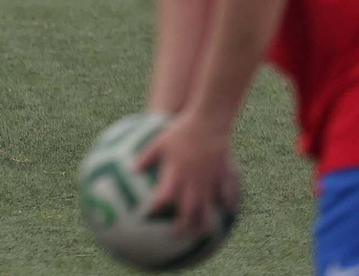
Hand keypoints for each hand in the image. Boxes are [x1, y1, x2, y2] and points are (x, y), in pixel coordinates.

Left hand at [136, 111, 239, 239]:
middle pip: (188, 212)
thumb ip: (145, 158)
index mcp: (176, 175)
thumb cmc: (181, 130)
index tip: (148, 217)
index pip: (163, 199)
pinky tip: (227, 213)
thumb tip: (131, 170)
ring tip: (201, 234)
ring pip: (208, 209)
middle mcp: (193, 182)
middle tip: (177, 236)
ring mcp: (209, 181)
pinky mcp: (223, 176)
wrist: (208, 121)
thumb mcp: (158, 142)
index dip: (155, 210)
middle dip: (183, 227)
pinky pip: (227, 196)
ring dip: (204, 224)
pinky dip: (227, 206)